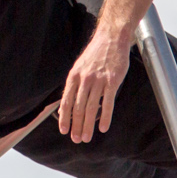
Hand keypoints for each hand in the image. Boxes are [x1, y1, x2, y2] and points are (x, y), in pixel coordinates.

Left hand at [58, 25, 131, 143]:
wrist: (112, 38)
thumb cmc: (96, 54)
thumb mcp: (79, 67)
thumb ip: (74, 85)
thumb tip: (67, 105)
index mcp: (74, 76)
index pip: (66, 102)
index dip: (64, 118)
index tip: (64, 131)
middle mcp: (84, 79)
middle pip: (78, 108)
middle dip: (76, 126)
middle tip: (76, 139)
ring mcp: (99, 80)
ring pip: (91, 108)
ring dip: (88, 125)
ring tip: (87, 137)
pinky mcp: (113, 81)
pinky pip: (108, 102)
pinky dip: (105, 117)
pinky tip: (103, 127)